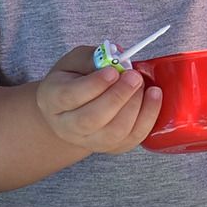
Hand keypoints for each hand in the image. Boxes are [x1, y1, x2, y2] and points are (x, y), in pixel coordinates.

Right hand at [35, 45, 161, 154]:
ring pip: (113, 132)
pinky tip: (154, 98)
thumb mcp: (74, 61)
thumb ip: (92, 58)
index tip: (113, 71)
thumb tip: (116, 59)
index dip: (94, 85)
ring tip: (144, 85)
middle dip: (118, 96)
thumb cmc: (73, 80)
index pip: (70, 96)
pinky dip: (147, 118)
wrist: (72, 111)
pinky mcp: (111, 148)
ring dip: (134, 107)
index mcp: (52, 100)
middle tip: (134, 77)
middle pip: (91, 119)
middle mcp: (66, 126)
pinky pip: (132, 138)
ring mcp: (88, 141)